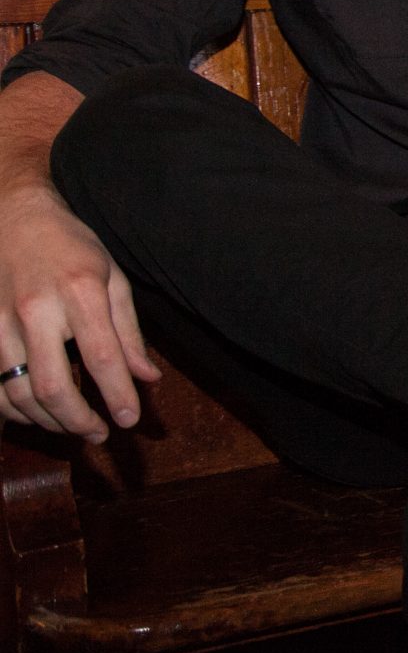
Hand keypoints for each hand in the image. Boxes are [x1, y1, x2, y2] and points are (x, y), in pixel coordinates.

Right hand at [0, 183, 159, 442]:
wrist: (11, 218)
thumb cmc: (70, 247)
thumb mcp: (111, 278)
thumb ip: (128, 331)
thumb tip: (148, 377)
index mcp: (80, 291)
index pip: (102, 356)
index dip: (117, 394)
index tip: (131, 419)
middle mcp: (37, 310)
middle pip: (53, 385)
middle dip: (79, 420)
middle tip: (101, 434)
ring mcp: (1, 323)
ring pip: (18, 394)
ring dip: (48, 421)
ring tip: (74, 428)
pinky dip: (14, 410)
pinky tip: (36, 415)